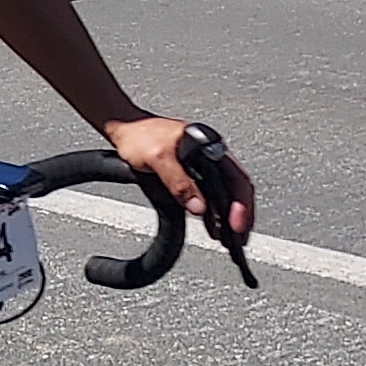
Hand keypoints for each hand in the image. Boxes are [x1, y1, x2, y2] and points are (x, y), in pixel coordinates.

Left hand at [103, 112, 253, 247]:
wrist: (124, 126)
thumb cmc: (139, 134)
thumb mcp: (158, 159)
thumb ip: (179, 182)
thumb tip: (199, 207)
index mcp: (209, 146)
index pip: (237, 178)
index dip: (241, 204)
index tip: (237, 225)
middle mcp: (210, 154)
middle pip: (236, 187)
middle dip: (240, 215)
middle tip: (239, 239)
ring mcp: (202, 163)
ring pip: (225, 192)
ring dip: (228, 216)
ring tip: (230, 239)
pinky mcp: (191, 171)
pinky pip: (209, 193)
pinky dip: (213, 212)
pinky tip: (212, 227)